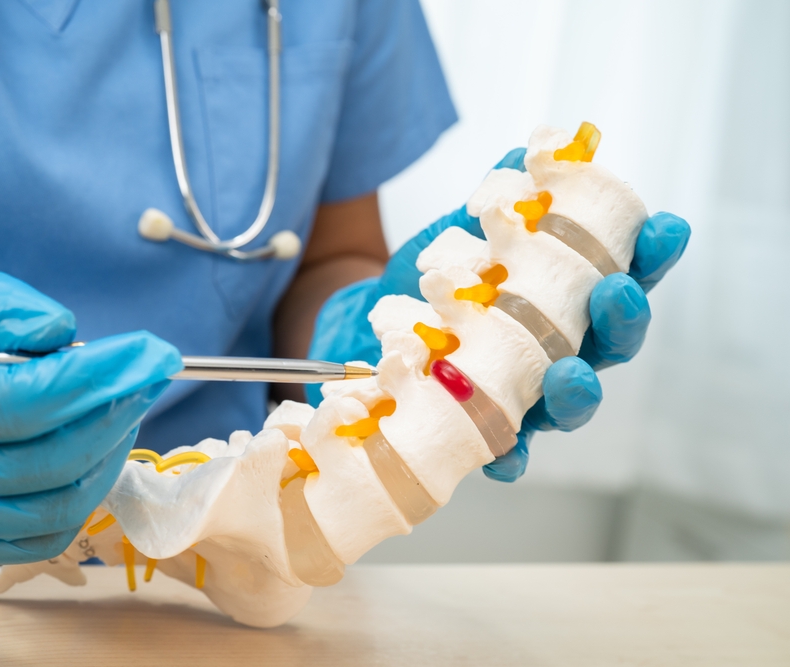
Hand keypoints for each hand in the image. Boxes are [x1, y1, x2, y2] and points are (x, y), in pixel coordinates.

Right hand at [0, 260, 181, 564]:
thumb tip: (61, 332)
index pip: (22, 403)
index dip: (97, 379)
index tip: (149, 353)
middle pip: (44, 464)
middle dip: (112, 418)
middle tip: (146, 379)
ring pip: (45, 512)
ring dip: (103, 463)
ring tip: (122, 413)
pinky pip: (28, 542)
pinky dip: (77, 506)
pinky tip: (92, 460)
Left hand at [309, 149, 689, 481]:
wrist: (381, 322)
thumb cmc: (445, 274)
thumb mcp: (467, 229)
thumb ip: (503, 194)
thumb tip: (525, 151)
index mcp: (571, 294)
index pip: (627, 272)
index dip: (651, 255)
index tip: (663, 229)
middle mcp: (561, 346)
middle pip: (610, 342)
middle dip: (620, 319)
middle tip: (615, 293)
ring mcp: (526, 390)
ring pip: (569, 403)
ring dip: (576, 390)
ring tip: (569, 374)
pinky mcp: (481, 424)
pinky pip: (503, 450)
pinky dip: (508, 456)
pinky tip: (507, 457)